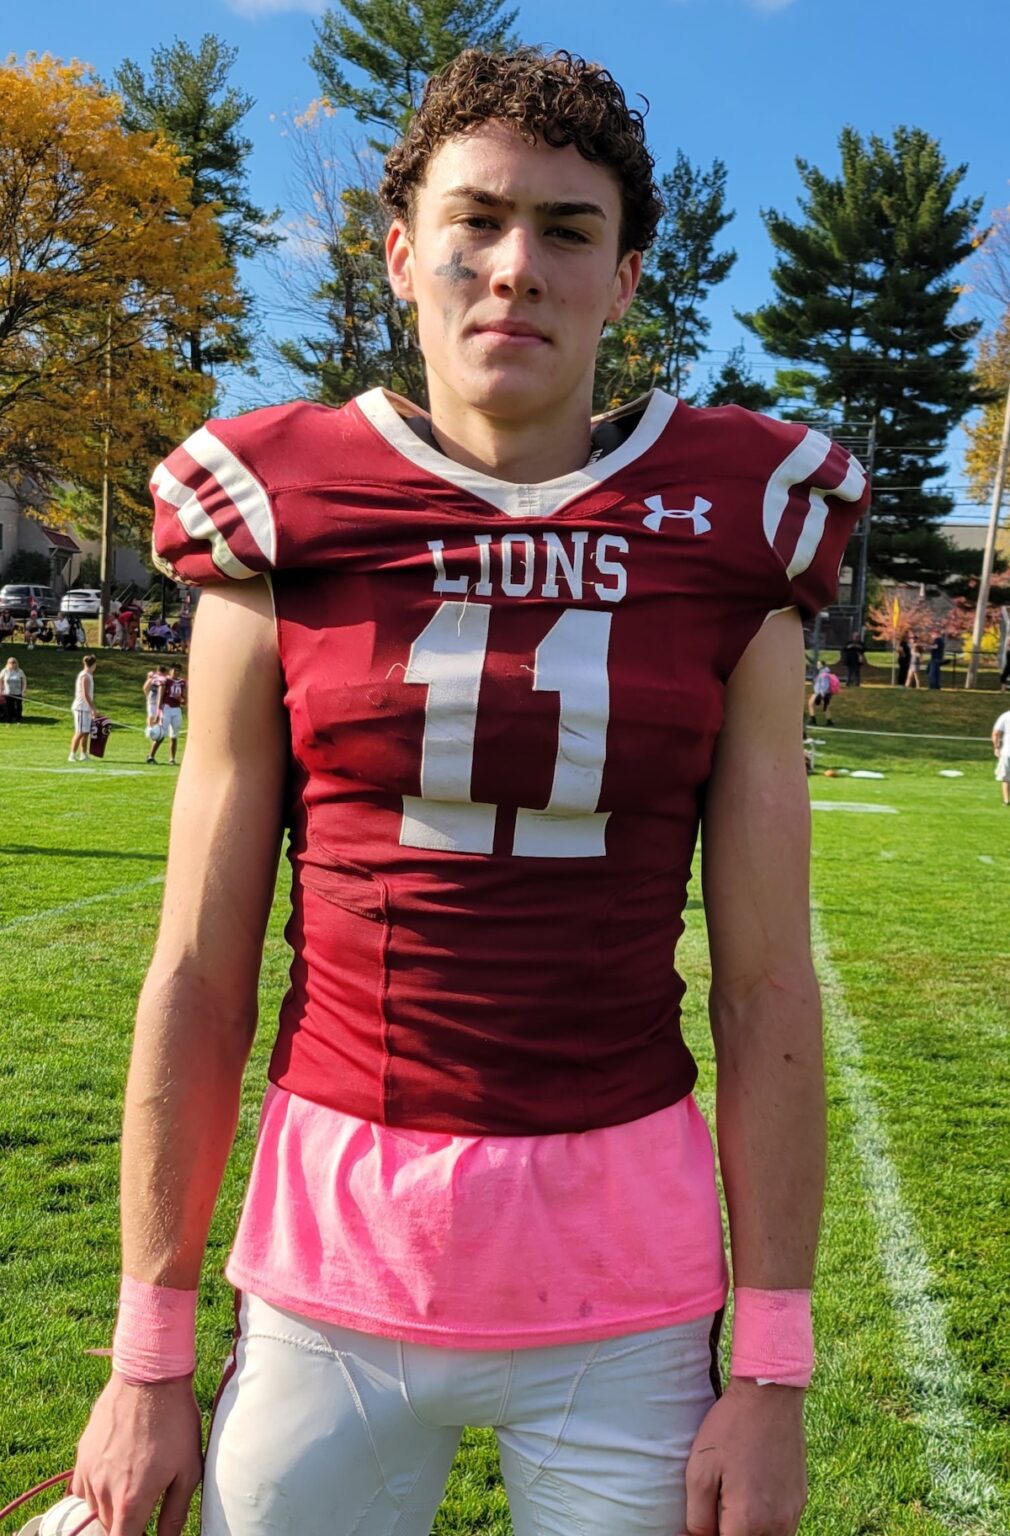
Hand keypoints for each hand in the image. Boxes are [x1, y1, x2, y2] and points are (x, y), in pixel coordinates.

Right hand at [72, 1373, 202, 1535]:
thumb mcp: (188, 1469)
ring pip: (95, 1508)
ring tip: (135, 1481)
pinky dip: (96, 1489)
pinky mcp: (82, 1454)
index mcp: (131, 1501)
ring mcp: (89, 1471)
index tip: (145, 1529)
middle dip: (128, 1523)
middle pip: (110, 1527)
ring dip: (112, 1506)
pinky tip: (115, 1473)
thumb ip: (175, 1513)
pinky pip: (82, 1487)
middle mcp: (103, 1491)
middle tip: (148, 1503)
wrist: (150, 1377)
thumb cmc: (175, 1422)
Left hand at [679, 1377, 806, 1535]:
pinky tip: (749, 1502)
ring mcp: (792, 1513)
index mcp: (748, 1521)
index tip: (696, 1526)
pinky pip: (783, 1530)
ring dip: (748, 1533)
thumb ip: (698, 1519)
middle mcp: (776, 1525)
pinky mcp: (800, 1500)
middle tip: (714, 1512)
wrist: (769, 1394)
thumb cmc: (730, 1428)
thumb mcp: (700, 1471)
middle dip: (729, 1534)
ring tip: (730, 1508)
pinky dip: (765, 1527)